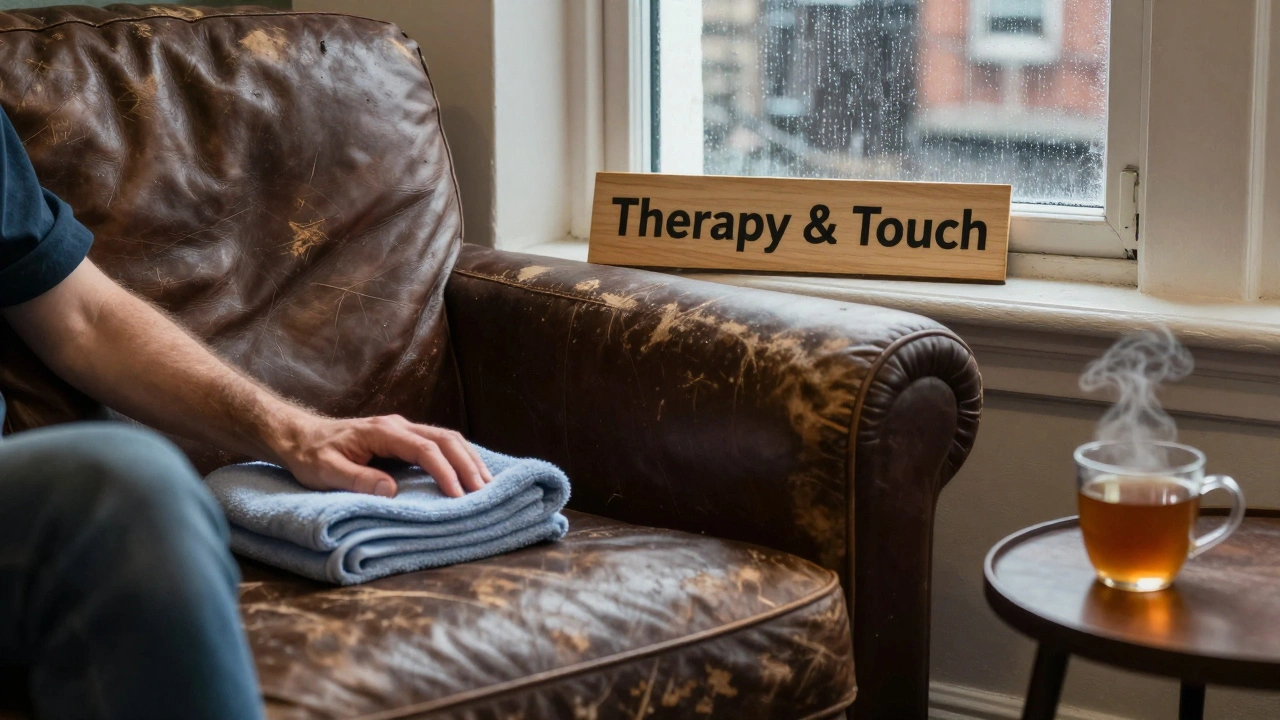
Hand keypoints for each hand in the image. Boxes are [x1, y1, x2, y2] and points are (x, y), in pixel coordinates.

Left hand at [271, 414, 492, 497]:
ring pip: (446, 438)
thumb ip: (358, 479)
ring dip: (468, 458)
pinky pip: (439, 443)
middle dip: (467, 463)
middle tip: (484, 490)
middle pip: (444, 438)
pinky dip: (459, 456)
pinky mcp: (404, 438)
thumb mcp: (327, 472)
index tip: (456, 494)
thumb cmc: (311, 455)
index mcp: (382, 432)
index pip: (424, 448)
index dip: (443, 470)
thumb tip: (391, 491)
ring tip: (486, 482)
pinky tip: (470, 471)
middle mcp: (398, 426)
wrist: (300, 436)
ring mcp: (403, 429)